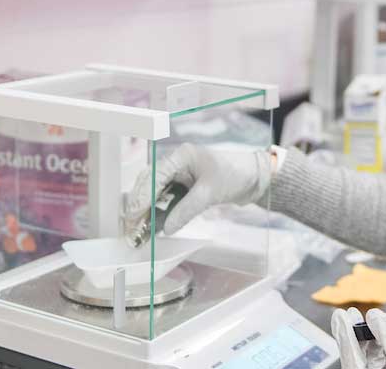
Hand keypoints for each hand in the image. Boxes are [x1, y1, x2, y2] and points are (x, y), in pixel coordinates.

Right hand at [122, 143, 272, 240]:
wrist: (254, 177)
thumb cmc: (235, 176)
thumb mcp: (210, 193)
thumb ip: (187, 210)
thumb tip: (167, 228)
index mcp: (182, 156)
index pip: (155, 176)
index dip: (143, 197)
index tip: (134, 215)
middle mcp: (177, 163)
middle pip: (150, 183)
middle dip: (139, 205)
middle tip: (131, 226)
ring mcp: (180, 174)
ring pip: (156, 192)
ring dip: (147, 209)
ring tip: (137, 228)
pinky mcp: (185, 186)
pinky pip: (167, 198)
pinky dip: (159, 211)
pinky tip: (152, 224)